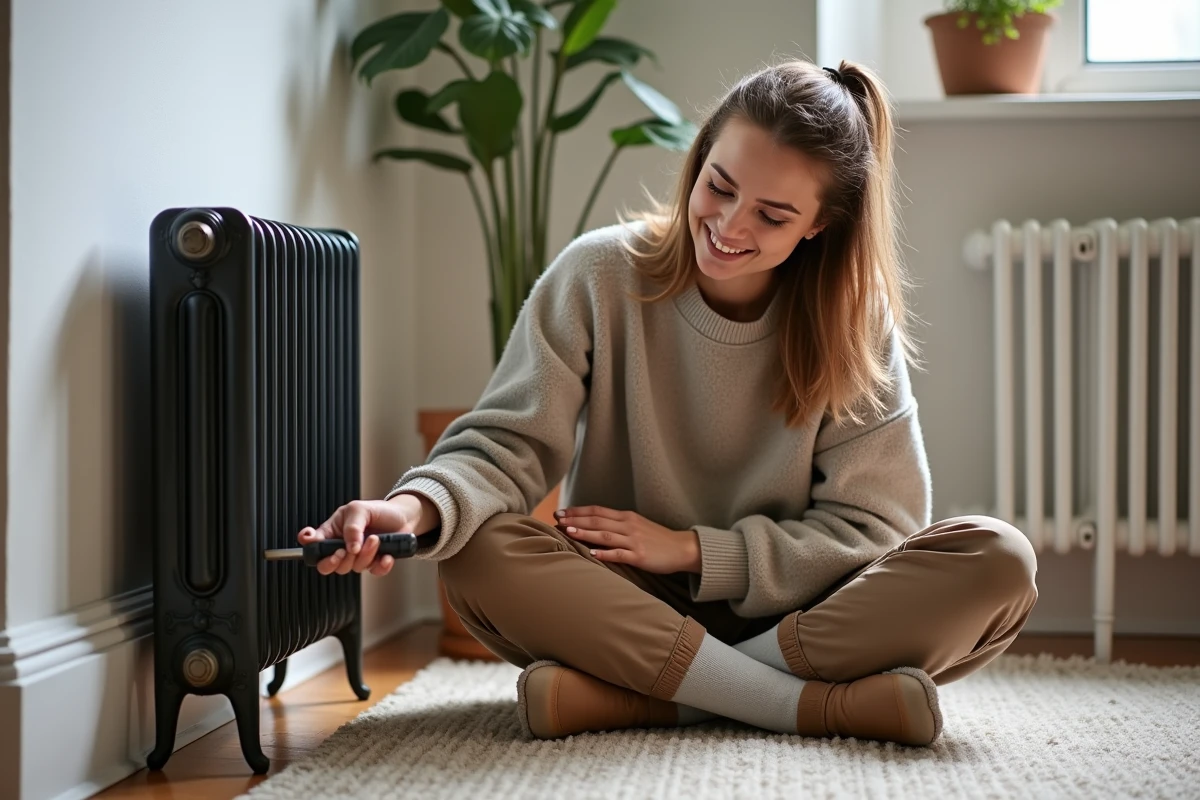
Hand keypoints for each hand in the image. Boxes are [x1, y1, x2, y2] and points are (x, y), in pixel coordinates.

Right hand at [297, 494, 433, 576]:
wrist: (404, 517)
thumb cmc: (378, 511)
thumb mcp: (360, 510)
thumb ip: (351, 527)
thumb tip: (350, 548)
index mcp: (332, 532)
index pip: (313, 544)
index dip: (309, 548)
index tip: (316, 546)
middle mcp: (342, 547)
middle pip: (327, 566)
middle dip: (336, 561)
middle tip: (346, 551)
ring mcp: (358, 557)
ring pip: (352, 568)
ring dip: (365, 555)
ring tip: (376, 539)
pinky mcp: (374, 564)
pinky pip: (373, 572)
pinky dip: (381, 564)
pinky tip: (387, 555)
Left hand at [553, 505, 700, 574]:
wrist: (682, 548)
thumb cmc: (657, 539)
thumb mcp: (636, 525)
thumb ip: (617, 524)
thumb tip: (594, 524)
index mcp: (626, 516)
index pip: (597, 510)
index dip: (578, 511)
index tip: (560, 512)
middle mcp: (628, 525)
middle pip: (597, 520)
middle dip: (576, 519)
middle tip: (557, 520)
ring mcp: (634, 540)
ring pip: (605, 535)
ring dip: (586, 533)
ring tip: (569, 531)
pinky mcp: (640, 555)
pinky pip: (620, 554)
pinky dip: (605, 553)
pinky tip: (592, 554)